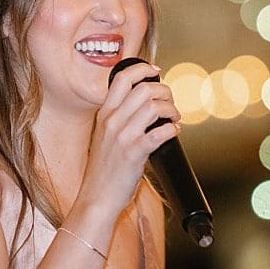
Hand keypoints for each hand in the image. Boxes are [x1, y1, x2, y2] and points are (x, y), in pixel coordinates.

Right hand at [77, 60, 178, 223]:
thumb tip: (144, 101)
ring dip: (171, 110)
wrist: (96, 200)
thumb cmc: (103, 170)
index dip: (142, 68)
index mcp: (104, 114)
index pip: (122, 78)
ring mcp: (123, 137)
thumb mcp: (103, 136)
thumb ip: (118, 117)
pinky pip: (160, 132)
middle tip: (169, 103)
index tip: (155, 71)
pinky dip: (172, 129)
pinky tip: (173, 132)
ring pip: (154, 107)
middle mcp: (112, 122)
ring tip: (173, 118)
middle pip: (144, 89)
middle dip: (164, 91)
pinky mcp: (134, 153)